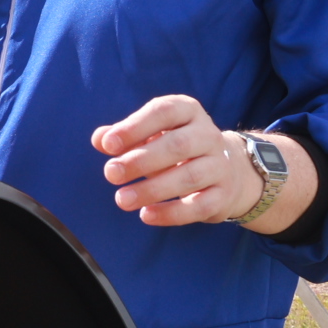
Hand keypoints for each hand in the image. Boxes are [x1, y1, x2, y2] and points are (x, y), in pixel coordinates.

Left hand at [91, 95, 313, 232]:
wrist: (228, 169)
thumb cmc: (175, 147)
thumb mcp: (151, 134)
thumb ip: (124, 135)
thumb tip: (99, 139)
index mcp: (188, 111)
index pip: (163, 112)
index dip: (135, 127)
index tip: (108, 145)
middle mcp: (208, 135)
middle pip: (177, 145)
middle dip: (140, 160)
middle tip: (110, 173)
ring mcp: (220, 166)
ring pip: (188, 177)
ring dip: (152, 189)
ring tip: (121, 199)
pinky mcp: (223, 195)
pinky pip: (199, 205)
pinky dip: (172, 213)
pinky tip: (146, 215)